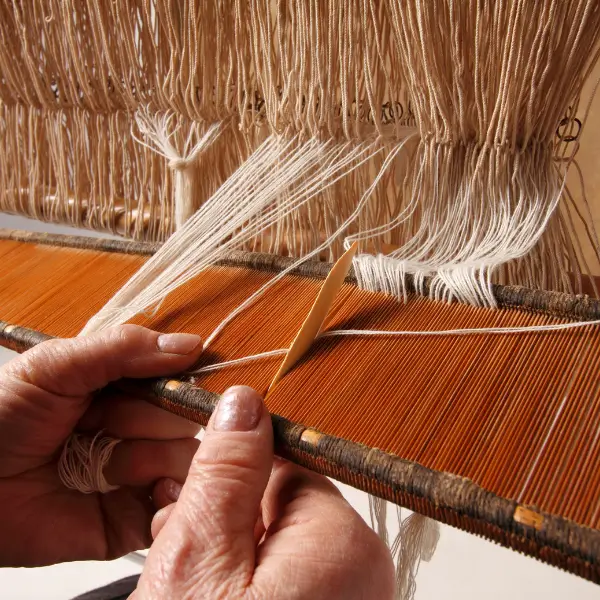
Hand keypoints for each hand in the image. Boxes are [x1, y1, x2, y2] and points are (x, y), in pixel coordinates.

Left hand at [0, 325, 203, 565]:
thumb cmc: (0, 418)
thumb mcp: (55, 366)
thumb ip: (123, 349)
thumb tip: (192, 345)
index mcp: (124, 389)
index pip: (177, 379)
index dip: (174, 382)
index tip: (163, 384)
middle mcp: (138, 429)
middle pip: (182, 419)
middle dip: (143, 421)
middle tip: (98, 425)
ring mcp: (138, 474)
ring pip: (183, 460)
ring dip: (141, 460)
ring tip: (97, 467)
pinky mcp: (134, 518)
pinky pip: (175, 507)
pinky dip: (165, 500)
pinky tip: (130, 493)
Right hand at [135, 386, 394, 599]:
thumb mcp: (197, 560)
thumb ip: (225, 475)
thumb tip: (244, 404)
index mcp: (343, 543)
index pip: (286, 466)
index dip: (230, 474)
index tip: (192, 490)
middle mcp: (360, 570)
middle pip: (278, 505)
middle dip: (224, 520)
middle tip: (179, 551)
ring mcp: (346, 597)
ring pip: (272, 545)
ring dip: (226, 555)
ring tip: (186, 585)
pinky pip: (282, 578)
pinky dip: (243, 582)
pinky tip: (208, 594)